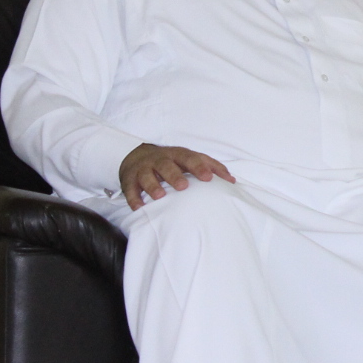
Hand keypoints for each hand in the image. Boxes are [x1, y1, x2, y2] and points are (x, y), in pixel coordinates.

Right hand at [120, 143, 234, 210]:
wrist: (137, 155)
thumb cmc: (172, 161)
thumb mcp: (190, 159)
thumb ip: (211, 167)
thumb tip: (232, 181)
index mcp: (178, 155)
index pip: (190, 158)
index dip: (199, 167)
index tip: (209, 178)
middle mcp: (160, 160)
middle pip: (167, 165)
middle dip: (175, 175)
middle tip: (183, 186)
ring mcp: (144, 169)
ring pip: (147, 176)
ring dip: (153, 186)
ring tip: (160, 196)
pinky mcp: (130, 179)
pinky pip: (130, 188)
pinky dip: (133, 198)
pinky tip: (139, 207)